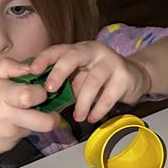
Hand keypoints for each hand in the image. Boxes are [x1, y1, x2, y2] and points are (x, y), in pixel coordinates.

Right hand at [0, 58, 58, 156]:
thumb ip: (9, 66)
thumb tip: (31, 68)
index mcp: (3, 97)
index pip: (34, 96)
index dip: (42, 92)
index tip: (39, 90)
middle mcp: (9, 119)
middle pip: (46, 123)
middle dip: (53, 117)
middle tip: (46, 110)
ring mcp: (9, 136)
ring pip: (33, 128)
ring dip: (30, 120)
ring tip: (12, 113)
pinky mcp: (7, 147)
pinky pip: (21, 136)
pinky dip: (17, 129)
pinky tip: (1, 124)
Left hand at [27, 42, 149, 123]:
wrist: (134, 77)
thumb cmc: (100, 79)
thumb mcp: (80, 78)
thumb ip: (63, 84)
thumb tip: (39, 99)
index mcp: (79, 50)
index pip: (58, 50)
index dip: (45, 59)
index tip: (32, 71)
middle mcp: (94, 51)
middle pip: (74, 56)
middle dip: (59, 72)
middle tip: (49, 90)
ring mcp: (111, 62)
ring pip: (92, 80)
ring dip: (83, 102)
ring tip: (78, 117)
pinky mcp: (124, 76)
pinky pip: (109, 95)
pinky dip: (99, 109)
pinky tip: (93, 118)